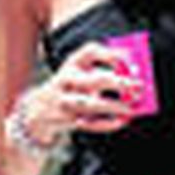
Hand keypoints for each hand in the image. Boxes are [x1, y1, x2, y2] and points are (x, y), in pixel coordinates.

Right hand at [23, 41, 143, 140]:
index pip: (91, 51)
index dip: (112, 54)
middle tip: (138, 86)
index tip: (130, 61)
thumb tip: (134, 77)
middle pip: (94, 80)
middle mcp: (66, 80)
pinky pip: (89, 123)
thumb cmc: (70, 88)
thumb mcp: (80, 73)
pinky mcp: (66, 120)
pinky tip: (122, 121)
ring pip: (91, 104)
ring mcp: (64, 101)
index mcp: (72, 63)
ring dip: (113, 106)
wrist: (36, 111)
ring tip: (131, 108)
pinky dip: (107, 124)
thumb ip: (104, 72)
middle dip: (118, 83)